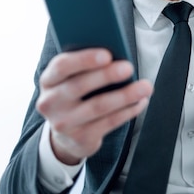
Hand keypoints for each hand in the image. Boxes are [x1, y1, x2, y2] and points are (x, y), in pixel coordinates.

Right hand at [36, 48, 151, 164]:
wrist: (66, 134)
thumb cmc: (75, 94)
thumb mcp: (71, 79)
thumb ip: (85, 67)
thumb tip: (115, 55)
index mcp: (48, 80)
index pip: (61, 66)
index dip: (84, 60)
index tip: (106, 54)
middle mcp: (50, 102)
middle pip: (80, 86)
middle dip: (107, 75)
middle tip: (129, 67)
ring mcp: (64, 123)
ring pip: (98, 107)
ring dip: (125, 95)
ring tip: (145, 86)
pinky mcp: (80, 139)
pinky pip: (109, 122)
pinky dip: (128, 111)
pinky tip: (141, 102)